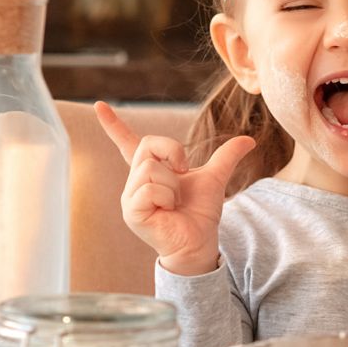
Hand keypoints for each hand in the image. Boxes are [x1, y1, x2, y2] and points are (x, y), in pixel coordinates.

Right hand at [95, 102, 254, 275]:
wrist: (201, 241)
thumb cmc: (200, 213)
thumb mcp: (214, 178)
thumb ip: (226, 156)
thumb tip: (249, 140)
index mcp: (150, 170)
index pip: (127, 142)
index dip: (113, 124)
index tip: (99, 105)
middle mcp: (135, 181)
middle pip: (148, 144)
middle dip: (174, 153)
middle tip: (183, 175)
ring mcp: (130, 196)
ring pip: (150, 168)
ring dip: (173, 183)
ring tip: (174, 202)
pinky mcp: (131, 211)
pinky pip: (149, 188)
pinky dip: (167, 197)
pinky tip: (167, 211)